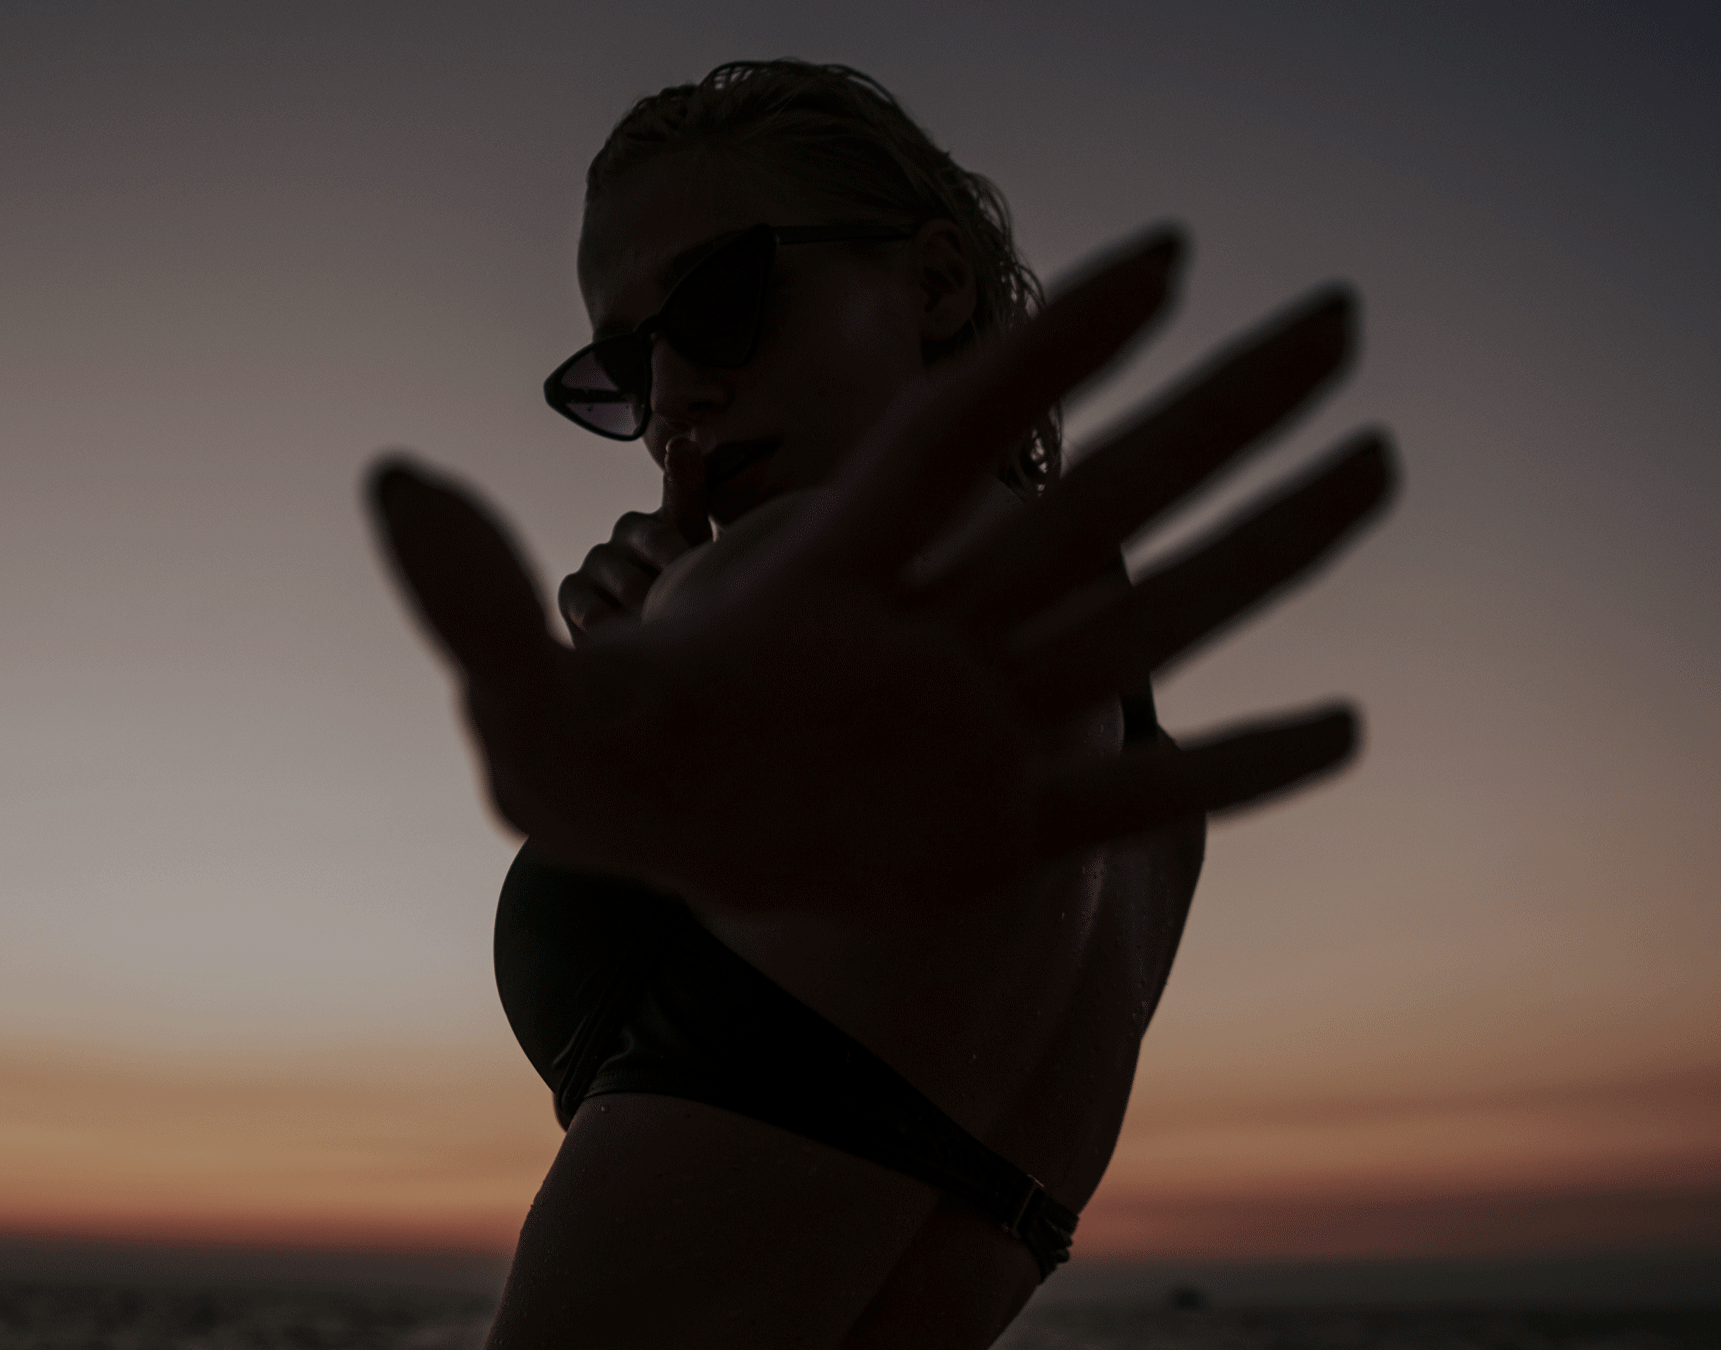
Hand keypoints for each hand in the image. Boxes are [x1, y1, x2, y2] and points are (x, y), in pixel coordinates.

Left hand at [370, 230, 1393, 916]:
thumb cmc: (600, 766)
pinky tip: (1345, 729)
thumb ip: (472, 594)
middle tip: (1337, 316)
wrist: (671, 856)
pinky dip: (1228, 771)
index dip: (1052, 351)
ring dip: (1259, 552)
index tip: (1167, 254)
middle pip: (1088, 507)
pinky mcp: (996, 834)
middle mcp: (925, 633)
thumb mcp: (523, 706)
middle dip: (1209, 415)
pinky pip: (1133, 800)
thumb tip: (383, 479)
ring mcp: (973, 729)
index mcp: (827, 581)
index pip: (952, 441)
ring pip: (1140, 628)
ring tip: (1376, 460)